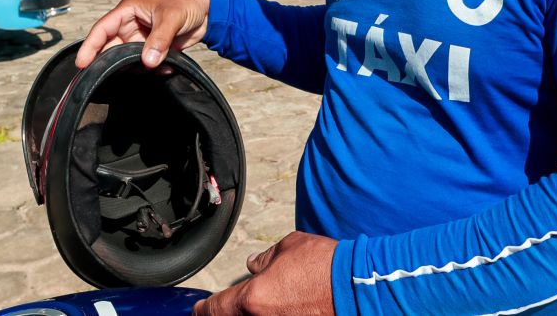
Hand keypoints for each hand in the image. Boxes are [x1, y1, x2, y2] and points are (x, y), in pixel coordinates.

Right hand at [76, 0, 210, 68]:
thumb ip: (159, 39)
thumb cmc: (187, 4)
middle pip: (110, 47)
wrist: (208, 13)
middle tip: (104, 79)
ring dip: (133, 67)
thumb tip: (147, 62)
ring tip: (148, 70)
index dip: (90, 46)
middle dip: (108, 62)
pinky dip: (150, 69)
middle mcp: (130, 24)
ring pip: (126, 58)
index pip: (102, 29)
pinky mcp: (151, 49)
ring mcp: (140, 38)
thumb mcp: (172, 18)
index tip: (82, 64)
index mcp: (128, 10)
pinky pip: (143, 63)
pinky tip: (165, 69)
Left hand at [193, 231, 335, 315]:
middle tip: (233, 304)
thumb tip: (254, 264)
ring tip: (264, 301)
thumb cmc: (325, 267)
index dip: (202, 310)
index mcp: (252, 298)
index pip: (213, 310)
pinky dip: (272, 313)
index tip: (200, 309)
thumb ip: (266, 259)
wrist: (356, 289)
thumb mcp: (290, 248)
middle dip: (228, 312)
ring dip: (252, 313)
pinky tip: (283, 306)